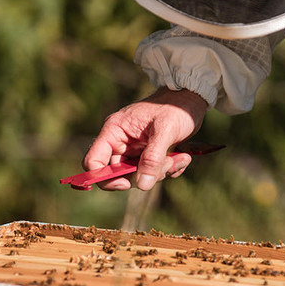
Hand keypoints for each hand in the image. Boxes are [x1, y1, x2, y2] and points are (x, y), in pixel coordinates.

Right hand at [84, 87, 208, 190]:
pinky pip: (153, 173)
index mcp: (114, 131)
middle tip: (168, 163)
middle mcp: (120, 142)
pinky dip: (168, 170)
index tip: (126, 184)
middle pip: (119, 174)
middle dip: (144, 175)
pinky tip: (182, 158)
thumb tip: (142, 185)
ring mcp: (134, 150)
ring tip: (181, 157)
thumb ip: (153, 158)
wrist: (190, 100)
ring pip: (139, 176)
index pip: (94, 161)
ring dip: (162, 172)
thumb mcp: (165, 131)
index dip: (104, 178)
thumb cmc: (175, 108)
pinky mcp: (148, 155)